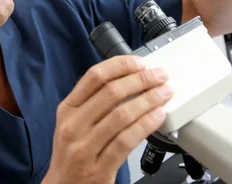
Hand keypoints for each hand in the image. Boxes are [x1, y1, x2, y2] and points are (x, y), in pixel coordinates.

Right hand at [42, 56, 172, 183]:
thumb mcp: (73, 122)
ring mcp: (84, 148)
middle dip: (141, 80)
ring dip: (148, 101)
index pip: (94, 77)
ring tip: (164, 94)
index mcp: (67, 108)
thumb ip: (94, 102)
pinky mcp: (98, 169)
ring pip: (121, 115)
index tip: (140, 63)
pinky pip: (126, 141)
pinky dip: (145, 125)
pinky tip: (158, 117)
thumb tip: (129, 80)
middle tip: (159, 76)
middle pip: (111, 93)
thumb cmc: (73, 153)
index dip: (121, 65)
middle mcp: (72, 126)